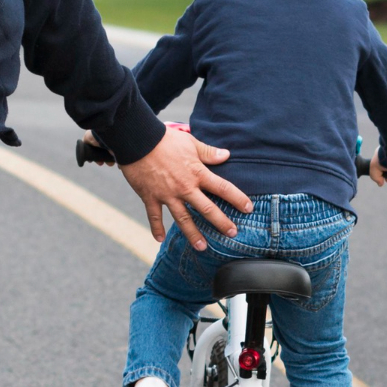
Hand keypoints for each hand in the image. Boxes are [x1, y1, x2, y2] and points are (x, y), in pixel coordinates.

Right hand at [118, 125, 253, 250]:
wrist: (138, 141)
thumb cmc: (165, 140)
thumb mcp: (190, 143)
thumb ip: (208, 152)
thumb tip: (226, 155)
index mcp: (197, 173)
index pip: (222, 188)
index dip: (237, 198)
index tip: (248, 208)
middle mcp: (184, 187)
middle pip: (207, 209)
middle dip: (221, 222)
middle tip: (232, 234)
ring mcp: (167, 194)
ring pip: (183, 218)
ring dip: (193, 233)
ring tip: (202, 247)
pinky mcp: (150, 197)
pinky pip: (154, 216)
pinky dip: (156, 228)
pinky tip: (160, 240)